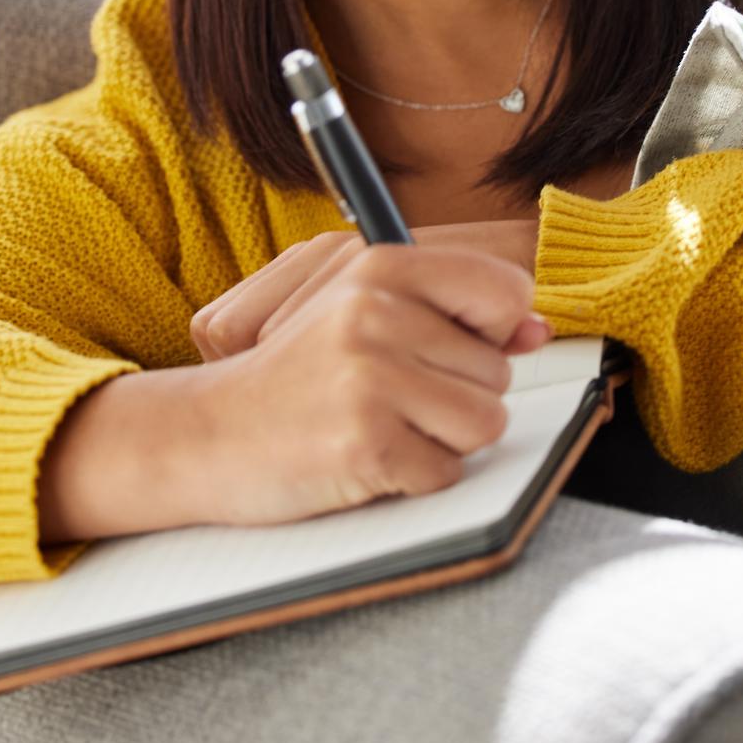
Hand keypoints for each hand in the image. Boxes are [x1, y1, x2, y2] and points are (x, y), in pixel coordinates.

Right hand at [175, 238, 544, 525]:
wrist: (206, 434)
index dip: (494, 329)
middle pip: (498, 370)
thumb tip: (536, 329)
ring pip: (485, 423)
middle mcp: (375, 312)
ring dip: (441, 440)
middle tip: (386, 397)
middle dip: (456, 396)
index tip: (450, 346)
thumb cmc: (296, 378)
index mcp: (378, 264)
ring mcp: (369, 378)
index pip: (504, 289)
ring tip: (380, 426)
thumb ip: (452, 314)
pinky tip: (365, 457)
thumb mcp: (364, 316)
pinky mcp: (366, 442)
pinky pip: (446, 472)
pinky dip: (413, 478)